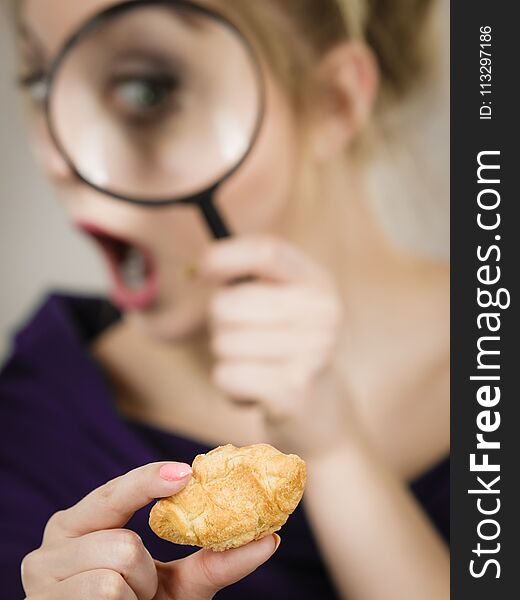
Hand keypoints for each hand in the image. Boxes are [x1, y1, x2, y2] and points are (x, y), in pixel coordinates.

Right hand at [22, 462, 279, 598]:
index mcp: (81, 524)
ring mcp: (41, 578)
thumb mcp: (179, 584)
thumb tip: (271, 538)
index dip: (148, 480)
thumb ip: (216, 559)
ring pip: (116, 573)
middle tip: (141, 590)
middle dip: (145, 574)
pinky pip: (104, 596)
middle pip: (123, 543)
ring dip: (133, 597)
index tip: (187, 472)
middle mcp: (52, 544)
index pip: (114, 493)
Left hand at [203, 235, 351, 458]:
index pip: (265, 251)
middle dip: (219, 323)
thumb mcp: (282, 304)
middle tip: (242, 337)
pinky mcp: (293, 391)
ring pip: (224, 342)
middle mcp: (323, 313)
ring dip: (227, 358)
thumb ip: (249, 279)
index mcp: (318, 283)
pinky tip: (255, 392)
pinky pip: (226, 375)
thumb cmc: (285, 348)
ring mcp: (313, 352)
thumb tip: (197, 268)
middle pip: (229, 303)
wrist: (319, 410)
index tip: (202, 270)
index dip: (224, 256)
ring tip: (255, 366)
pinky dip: (229, 386)